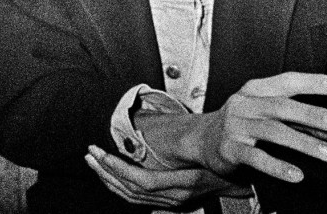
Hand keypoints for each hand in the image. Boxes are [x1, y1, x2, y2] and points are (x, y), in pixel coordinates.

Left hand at [85, 146, 237, 208]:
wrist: (235, 181)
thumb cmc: (220, 161)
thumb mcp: (203, 150)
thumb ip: (179, 141)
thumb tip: (147, 123)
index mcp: (182, 184)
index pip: (142, 181)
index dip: (119, 169)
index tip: (102, 153)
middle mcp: (175, 197)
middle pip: (132, 189)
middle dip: (107, 172)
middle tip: (91, 154)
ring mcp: (171, 203)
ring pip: (132, 196)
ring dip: (109, 179)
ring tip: (94, 163)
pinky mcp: (169, 204)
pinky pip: (137, 200)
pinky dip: (120, 189)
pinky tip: (109, 178)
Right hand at [152, 72, 326, 186]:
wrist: (202, 140)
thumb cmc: (243, 124)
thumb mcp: (264, 114)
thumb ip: (295, 119)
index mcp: (255, 90)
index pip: (285, 82)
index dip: (311, 83)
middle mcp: (244, 104)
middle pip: (280, 106)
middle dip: (311, 114)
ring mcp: (236, 126)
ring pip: (272, 131)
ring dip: (303, 142)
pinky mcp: (230, 149)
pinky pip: (256, 157)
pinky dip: (278, 166)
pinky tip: (297, 174)